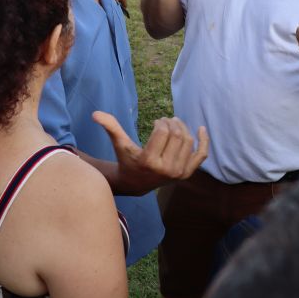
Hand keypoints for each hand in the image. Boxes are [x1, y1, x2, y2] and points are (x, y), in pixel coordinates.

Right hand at [92, 111, 208, 194]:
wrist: (137, 183)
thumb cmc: (127, 160)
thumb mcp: (119, 144)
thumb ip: (110, 127)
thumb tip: (95, 113)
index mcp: (149, 161)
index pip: (163, 131)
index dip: (161, 122)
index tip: (157, 123)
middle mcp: (166, 169)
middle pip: (178, 135)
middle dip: (173, 123)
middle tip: (166, 121)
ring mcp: (178, 173)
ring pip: (188, 142)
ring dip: (183, 128)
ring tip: (175, 125)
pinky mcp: (186, 174)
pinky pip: (201, 155)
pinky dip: (204, 141)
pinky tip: (202, 129)